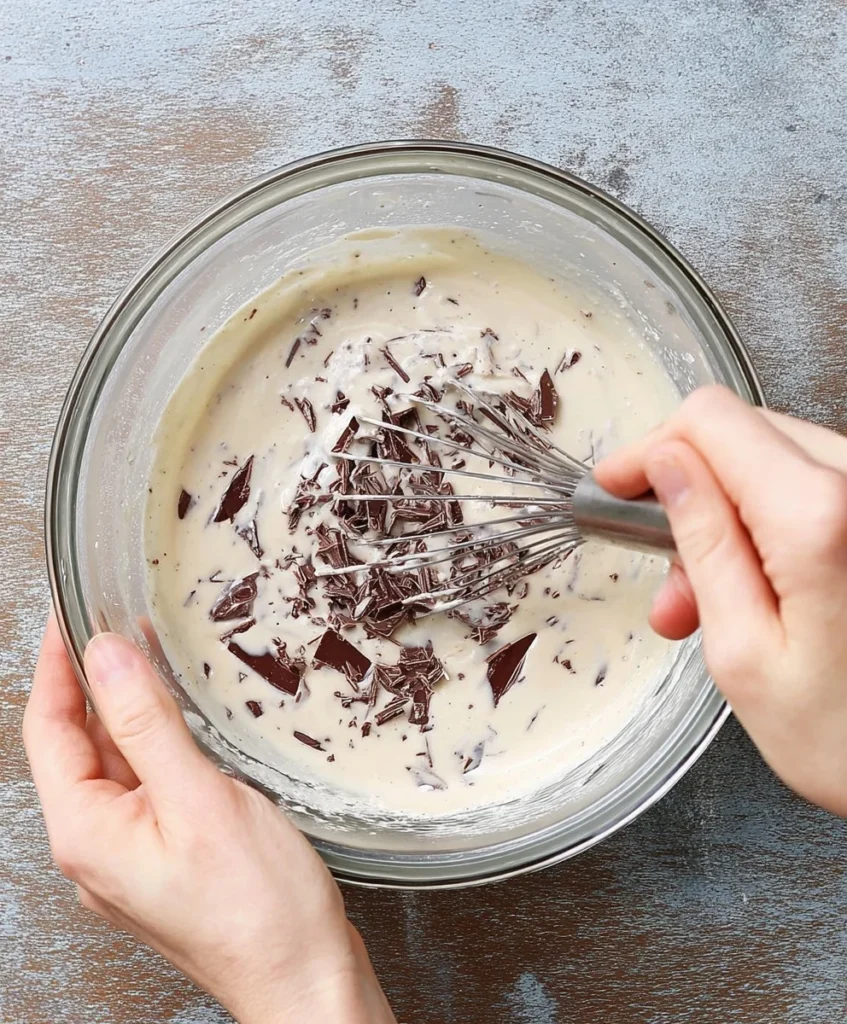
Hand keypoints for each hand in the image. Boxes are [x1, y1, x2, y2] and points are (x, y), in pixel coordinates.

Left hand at [23, 617, 395, 1023]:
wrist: (302, 977)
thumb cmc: (257, 906)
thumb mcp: (200, 799)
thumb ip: (146, 724)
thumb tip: (107, 657)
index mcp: (87, 832)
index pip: (48, 729)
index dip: (56, 665)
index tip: (69, 615)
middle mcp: (96, 846)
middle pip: (75, 745)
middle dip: (91, 681)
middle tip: (114, 623)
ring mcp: (129, 854)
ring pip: (113, 763)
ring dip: (125, 709)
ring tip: (149, 657)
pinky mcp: (165, 856)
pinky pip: (145, 784)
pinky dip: (153, 741)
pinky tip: (179, 721)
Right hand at [595, 386, 846, 816]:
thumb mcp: (743, 653)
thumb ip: (702, 544)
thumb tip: (666, 466)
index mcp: (818, 516)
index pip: (709, 421)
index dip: (650, 448)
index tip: (619, 485)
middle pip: (743, 434)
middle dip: (688, 495)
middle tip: (667, 577)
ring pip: (776, 461)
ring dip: (728, 519)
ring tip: (706, 604)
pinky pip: (815, 490)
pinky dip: (770, 527)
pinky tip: (758, 589)